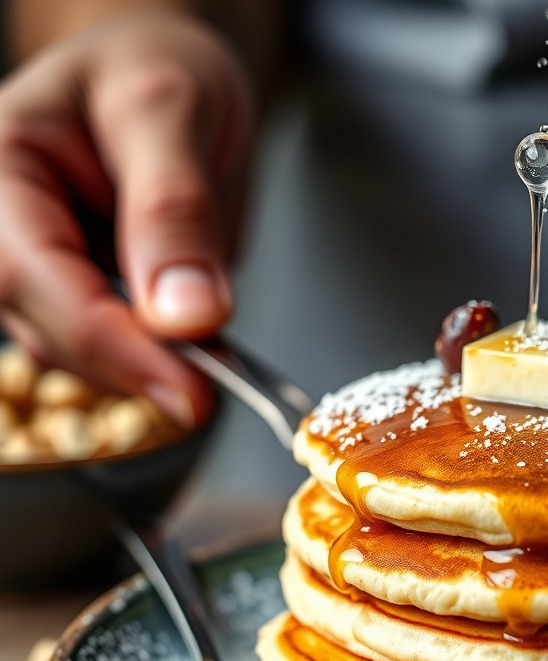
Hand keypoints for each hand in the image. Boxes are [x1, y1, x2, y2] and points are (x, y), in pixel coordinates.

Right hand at [0, 12, 255, 425]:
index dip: (112, 344)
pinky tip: (193, 351)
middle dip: (130, 366)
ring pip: (73, 352)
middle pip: (44, 327)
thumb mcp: (171, 110)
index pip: (33, 274)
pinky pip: (105, 349)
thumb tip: (186, 314)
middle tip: (210, 390)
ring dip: (144, 369)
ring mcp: (34, 264)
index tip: (188, 391)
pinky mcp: (74, 294)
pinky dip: (154, 362)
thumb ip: (173, 207)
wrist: (168, 76)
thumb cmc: (159, 70)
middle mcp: (2, 221)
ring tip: (213, 357)